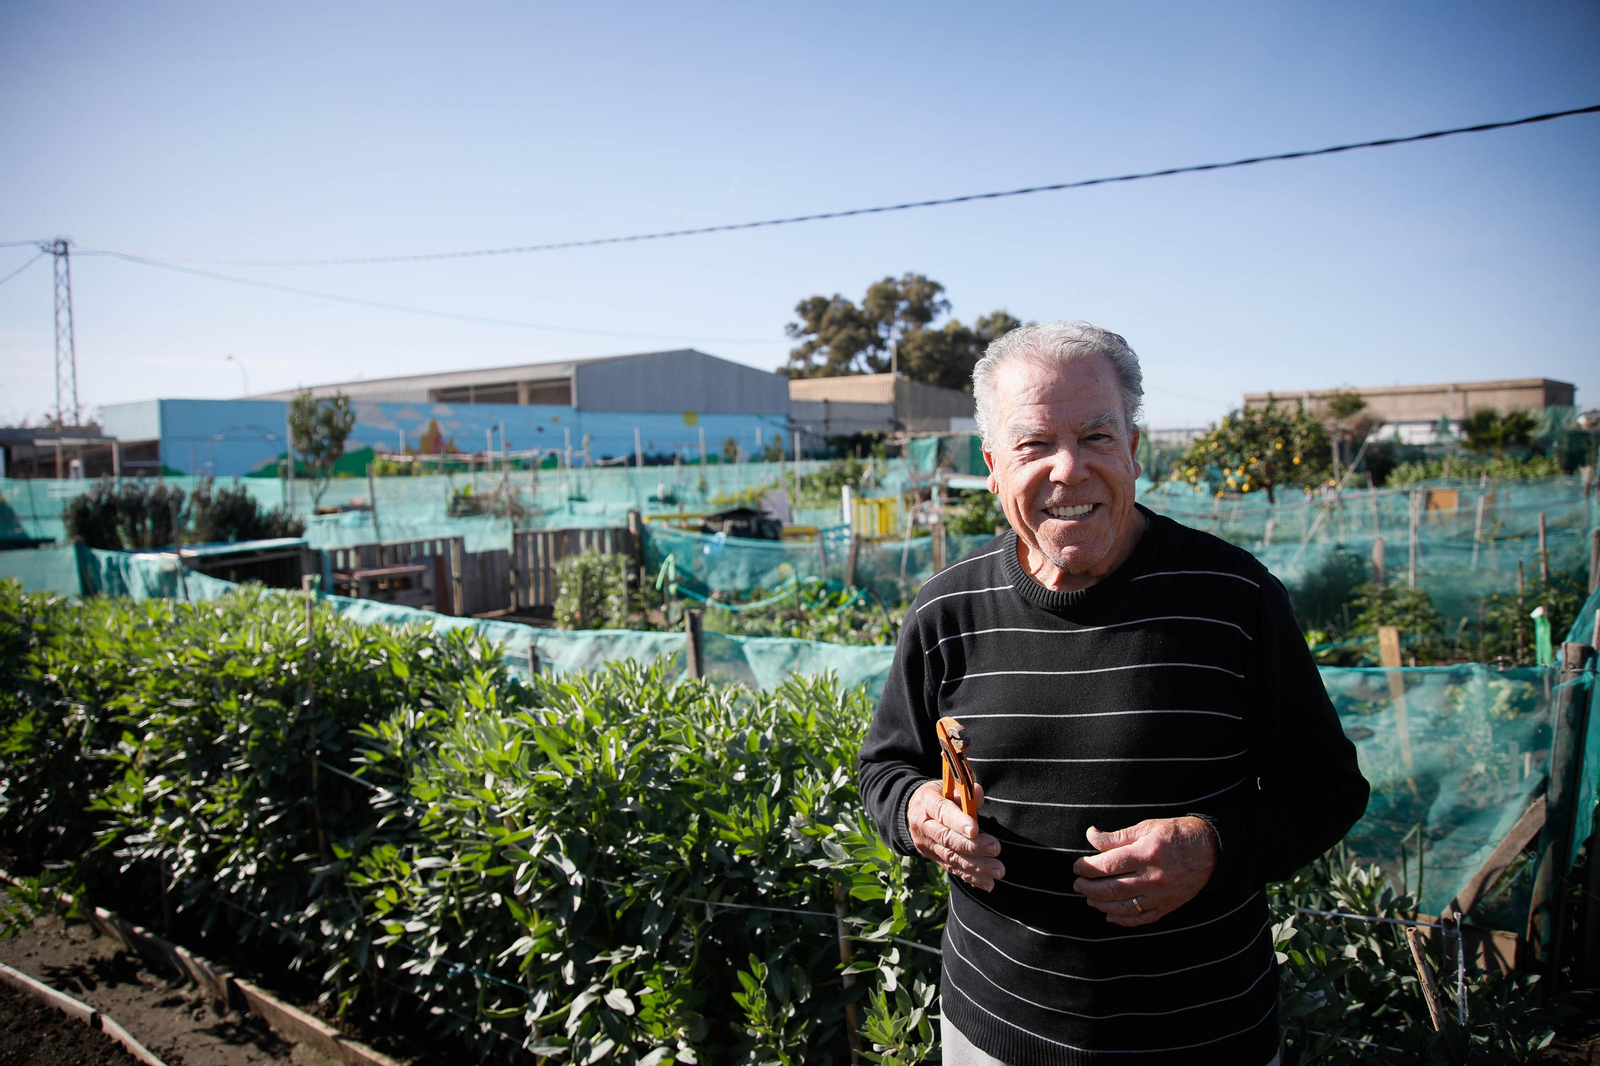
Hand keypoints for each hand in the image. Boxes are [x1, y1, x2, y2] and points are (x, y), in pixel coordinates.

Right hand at [906, 779, 1003, 890]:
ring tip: (997, 870)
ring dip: (976, 866)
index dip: (958, 822)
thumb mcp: (947, 785)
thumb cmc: (938, 794)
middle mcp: (923, 825)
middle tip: (995, 849)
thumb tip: (978, 794)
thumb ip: (964, 790)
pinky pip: (952, 869)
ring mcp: (927, 845)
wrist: (914, 810)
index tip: (975, 830)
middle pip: (947, 838)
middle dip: (972, 846)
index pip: (942, 812)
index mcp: (926, 802)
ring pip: (951, 857)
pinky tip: (987, 883)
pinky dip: (971, 878)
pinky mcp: (933, 858)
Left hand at [1071, 817, 1216, 925]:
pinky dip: (1123, 920)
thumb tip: (1092, 836)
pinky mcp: (1168, 907)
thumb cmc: (1177, 834)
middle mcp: (1153, 877)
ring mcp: (1161, 896)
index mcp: (1146, 854)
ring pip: (1124, 907)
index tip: (1077, 867)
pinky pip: (1142, 919)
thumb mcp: (1147, 827)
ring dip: (1101, 905)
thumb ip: (1118, 836)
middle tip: (1077, 884)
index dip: (1087, 868)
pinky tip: (1110, 915)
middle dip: (1089, 888)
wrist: (1212, 851)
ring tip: (1089, 898)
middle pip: (1112, 889)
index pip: (1108, 865)